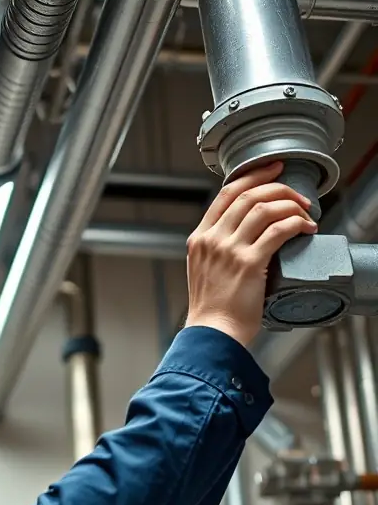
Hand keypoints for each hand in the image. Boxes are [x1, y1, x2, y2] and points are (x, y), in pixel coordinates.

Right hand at [185, 161, 317, 347]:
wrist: (211, 334)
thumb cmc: (212, 310)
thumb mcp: (203, 270)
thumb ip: (218, 247)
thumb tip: (247, 230)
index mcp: (199, 239)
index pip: (227, 194)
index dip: (254, 175)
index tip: (273, 170)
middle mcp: (212, 240)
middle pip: (249, 195)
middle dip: (279, 187)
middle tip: (298, 193)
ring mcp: (229, 251)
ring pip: (265, 207)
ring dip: (291, 204)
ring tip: (305, 213)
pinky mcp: (248, 264)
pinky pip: (279, 230)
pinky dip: (297, 223)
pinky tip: (305, 228)